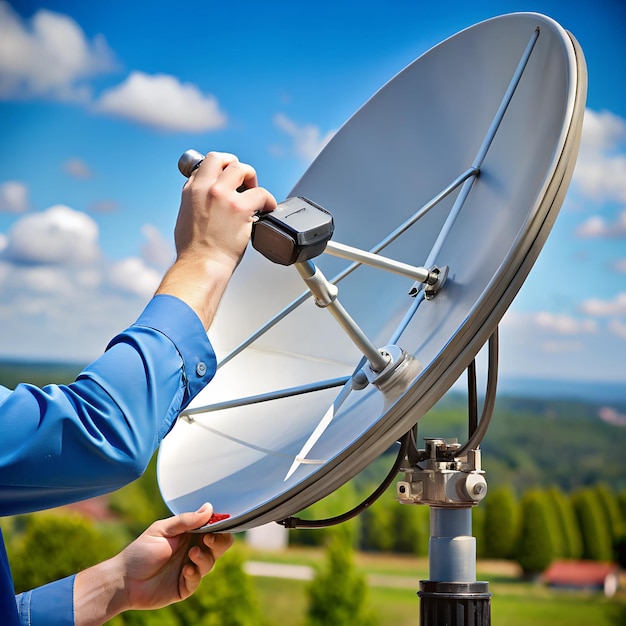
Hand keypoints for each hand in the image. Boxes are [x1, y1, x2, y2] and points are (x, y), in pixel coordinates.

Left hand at [74, 503, 233, 624]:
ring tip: (191, 554)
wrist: (124, 580)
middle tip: (207, 540)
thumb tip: (209, 508)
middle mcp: (193, 549)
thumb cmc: (140, 552)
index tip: (216, 525)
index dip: (219, 526)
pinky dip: (195, 574)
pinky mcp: (185, 586)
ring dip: (204, 558)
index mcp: (189, 534)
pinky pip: (197, 580)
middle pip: (219, 545)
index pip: (214, 528)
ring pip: (210, 562)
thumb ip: (186, 520)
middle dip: (218, 542)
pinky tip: (185, 570)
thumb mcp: (162, 530)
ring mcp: (190, 568)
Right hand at [156, 152, 276, 327]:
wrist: (201, 265)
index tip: (228, 176)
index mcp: (191, 190)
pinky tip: (268, 208)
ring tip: (255, 194)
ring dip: (252, 179)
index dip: (220, 167)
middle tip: (245, 181)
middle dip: (236, 167)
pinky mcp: (240, 208)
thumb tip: (208, 198)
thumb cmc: (194, 250)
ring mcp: (223, 196)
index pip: (206, 163)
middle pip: (223, 159)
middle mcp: (206, 188)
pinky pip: (261, 193)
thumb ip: (197, 200)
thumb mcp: (186, 216)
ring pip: (242, 169)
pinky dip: (269, 200)